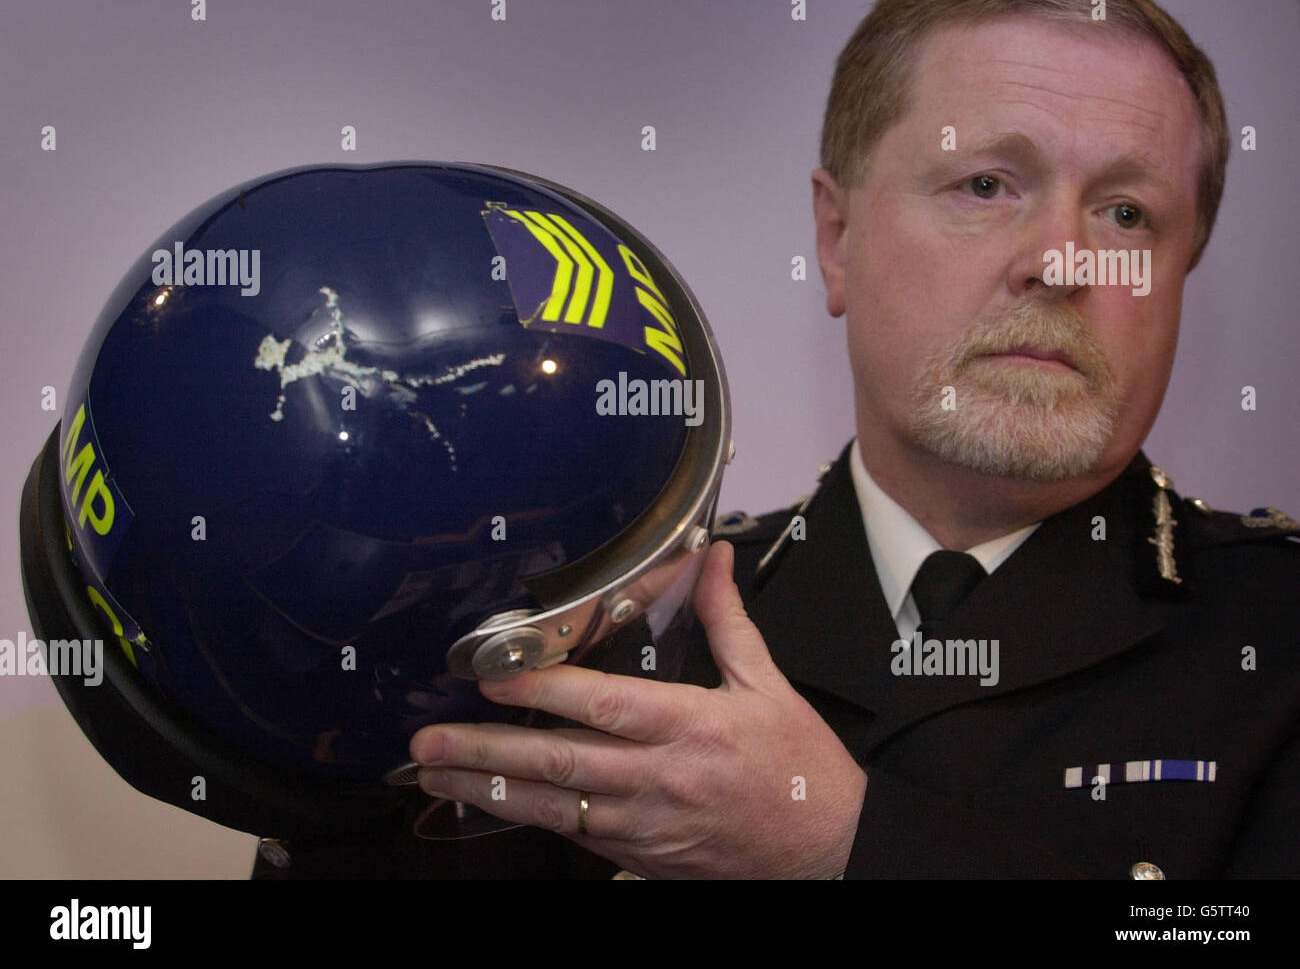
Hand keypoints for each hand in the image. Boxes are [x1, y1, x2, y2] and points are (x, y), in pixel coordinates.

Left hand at [409, 540, 868, 878]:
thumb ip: (727, 619)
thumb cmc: (799, 764)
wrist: (829, 848)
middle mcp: (662, 779)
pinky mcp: (643, 856)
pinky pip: (576, 837)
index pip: (606, 706)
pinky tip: (490, 803)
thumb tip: (710, 557)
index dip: (544, 690)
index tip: (492, 675)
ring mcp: (648, 826)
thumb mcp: (769, 683)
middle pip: (562, 764)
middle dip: (487, 753)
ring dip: (490, 792)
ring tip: (434, 777)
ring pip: (555, 810)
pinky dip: (530, 818)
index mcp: (693, 726)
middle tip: (426, 744)